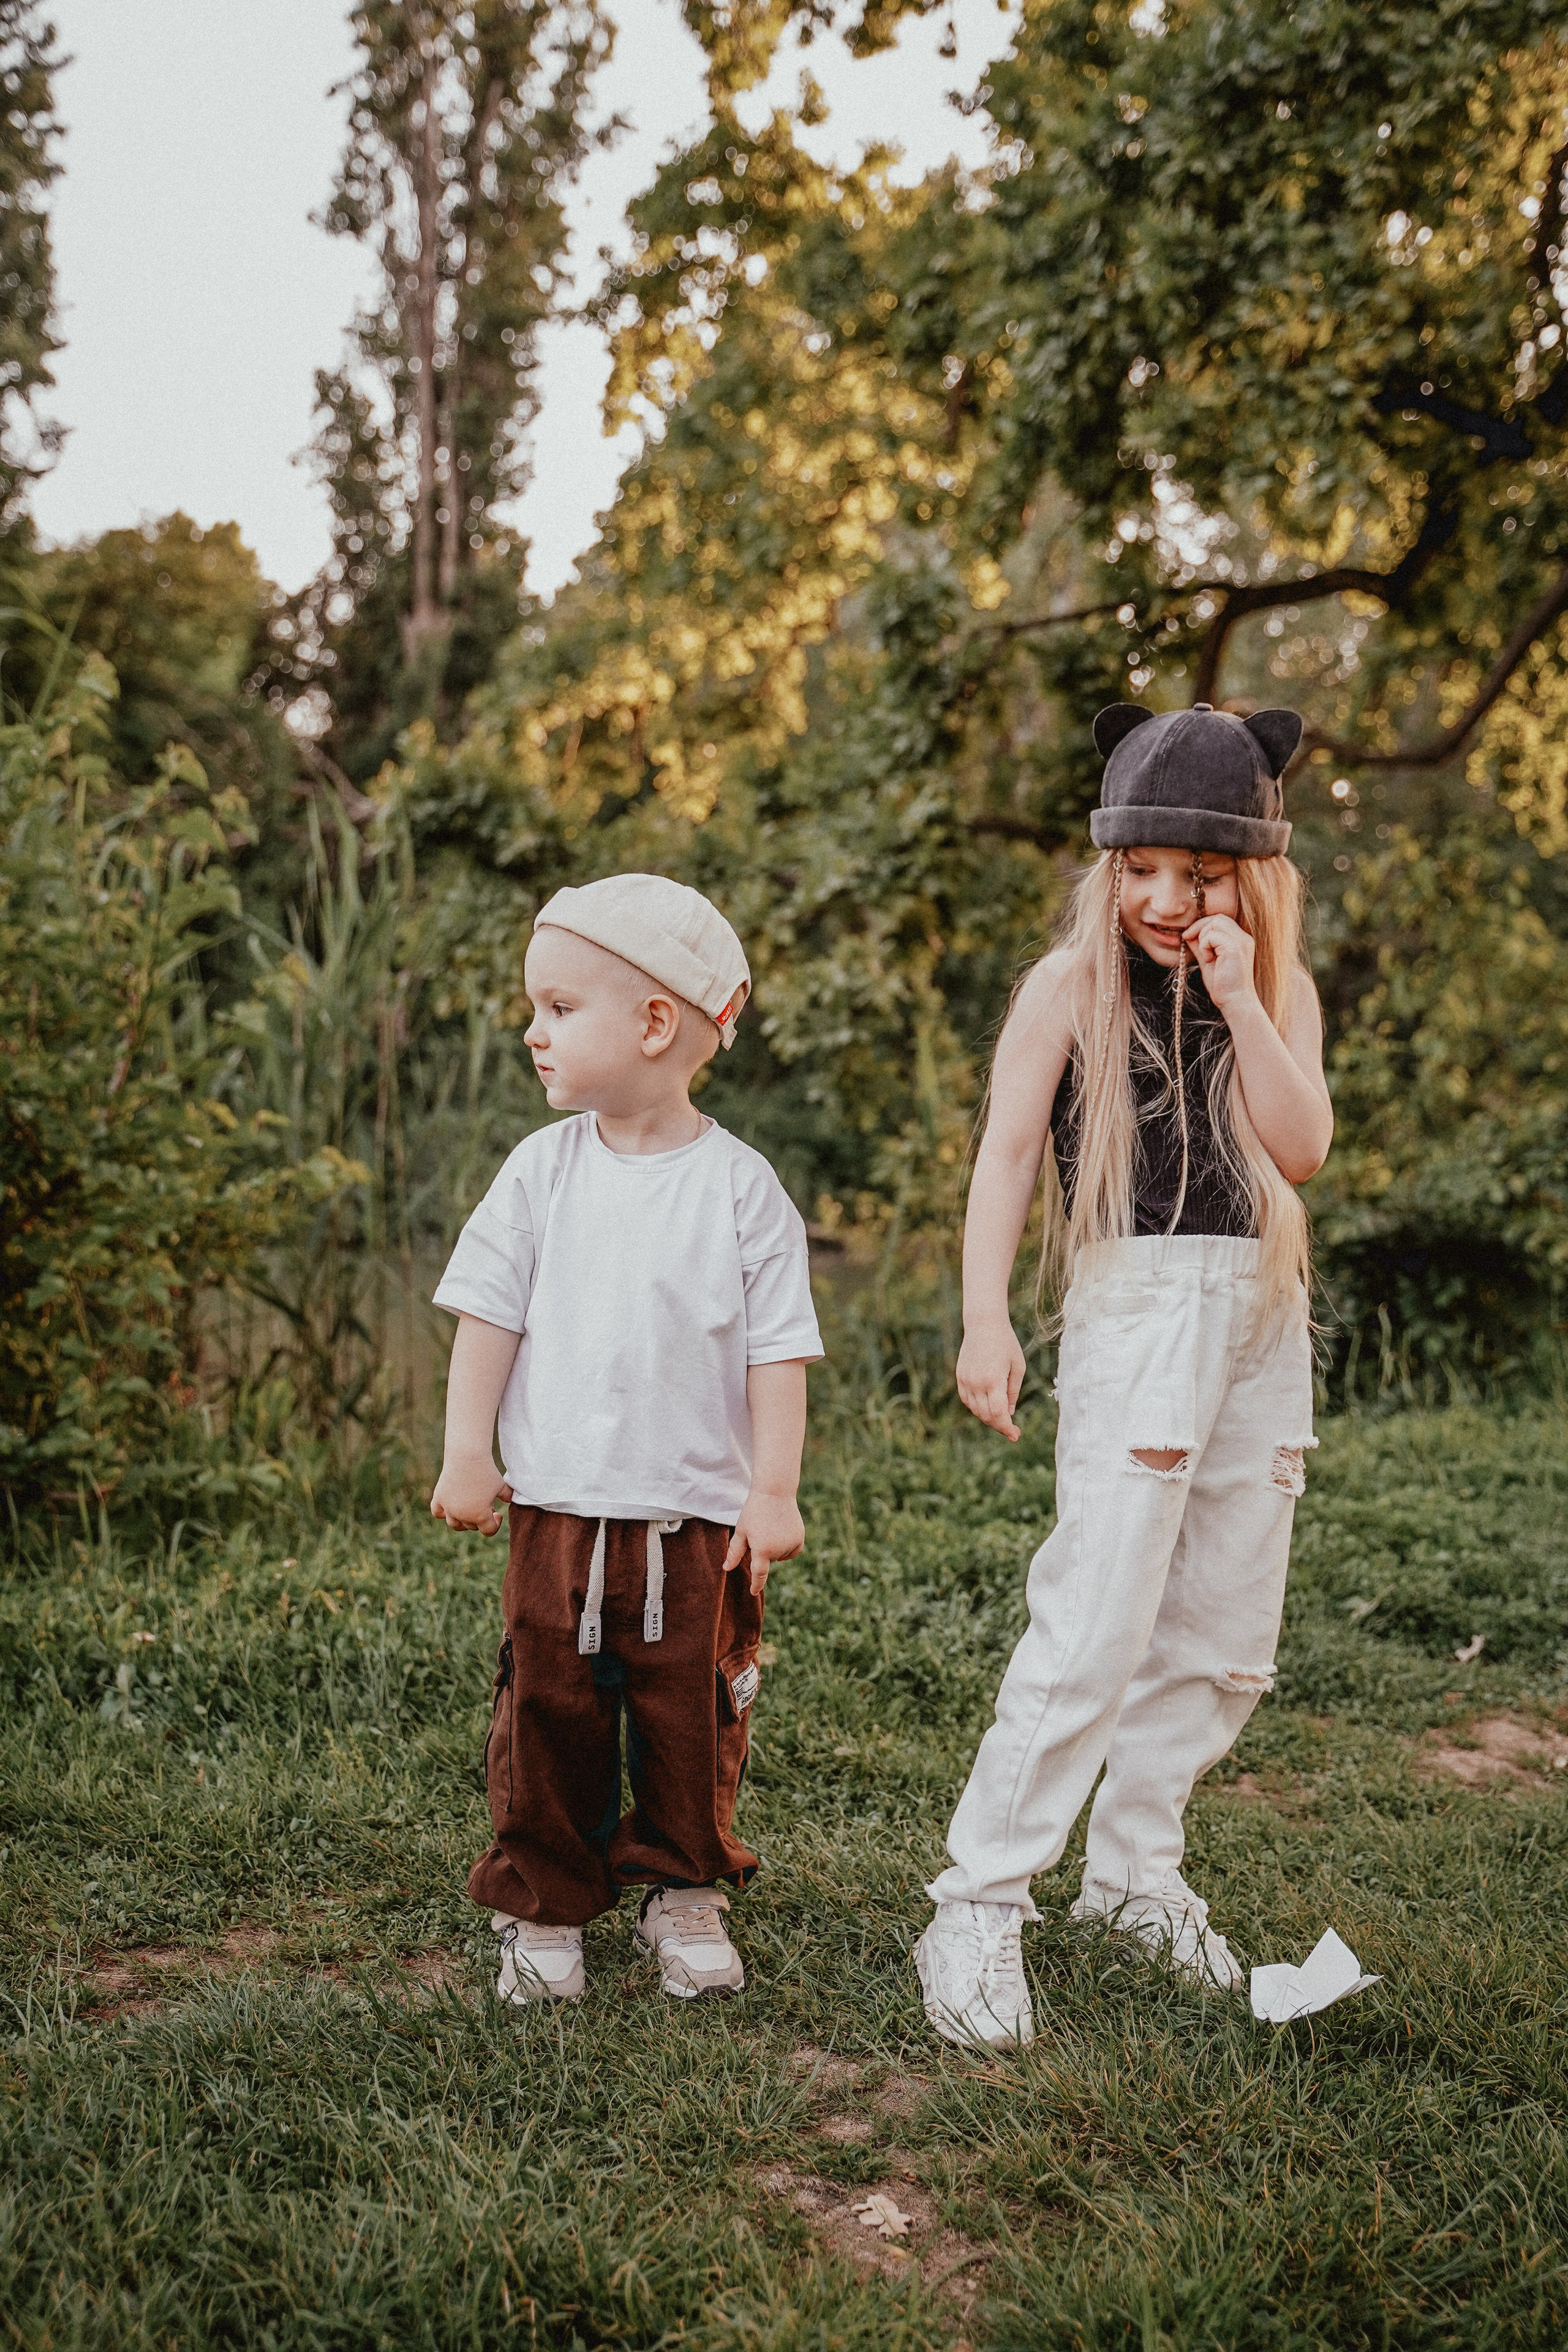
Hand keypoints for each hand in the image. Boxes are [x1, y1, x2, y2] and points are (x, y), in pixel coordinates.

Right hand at [430, 1451, 511, 1534]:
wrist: (467, 1456)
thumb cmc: (486, 1471)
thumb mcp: (502, 1486)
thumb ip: (508, 1496)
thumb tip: (511, 1500)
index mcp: (479, 1516)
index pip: (488, 1531)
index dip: (495, 1523)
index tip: (497, 1512)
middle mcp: (462, 1515)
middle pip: (472, 1526)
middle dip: (480, 1518)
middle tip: (485, 1503)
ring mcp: (448, 1508)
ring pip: (454, 1524)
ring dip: (463, 1520)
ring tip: (470, 1507)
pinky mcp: (439, 1497)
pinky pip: (438, 1512)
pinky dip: (443, 1512)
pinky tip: (451, 1506)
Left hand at [724, 1488, 803, 1596]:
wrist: (775, 1492)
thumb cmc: (754, 1511)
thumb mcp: (741, 1531)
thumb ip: (734, 1553)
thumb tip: (726, 1569)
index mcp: (762, 1551)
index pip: (759, 1575)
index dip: (756, 1585)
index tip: (754, 1592)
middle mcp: (779, 1550)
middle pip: (768, 1560)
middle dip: (762, 1551)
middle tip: (759, 1531)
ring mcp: (791, 1544)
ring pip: (780, 1556)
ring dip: (774, 1549)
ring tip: (770, 1528)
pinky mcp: (800, 1538)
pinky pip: (792, 1550)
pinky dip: (786, 1546)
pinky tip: (781, 1532)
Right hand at [956, 1322, 1024, 1440]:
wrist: (983, 1324)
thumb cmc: (1006, 1343)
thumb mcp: (1018, 1367)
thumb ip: (1013, 1392)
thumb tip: (1009, 1413)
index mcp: (993, 1380)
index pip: (998, 1414)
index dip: (1006, 1428)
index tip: (1015, 1435)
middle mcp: (976, 1383)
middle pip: (986, 1415)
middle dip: (1000, 1425)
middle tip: (1012, 1430)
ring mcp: (966, 1380)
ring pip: (975, 1410)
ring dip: (988, 1418)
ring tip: (1002, 1417)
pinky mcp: (960, 1377)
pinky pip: (967, 1400)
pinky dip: (977, 1407)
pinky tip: (987, 1407)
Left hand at [1183, 913, 1257, 1016]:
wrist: (1234, 1002)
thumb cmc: (1223, 985)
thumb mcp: (1208, 961)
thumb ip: (1201, 946)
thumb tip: (1189, 934)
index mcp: (1240, 940)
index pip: (1221, 920)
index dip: (1202, 925)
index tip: (1187, 936)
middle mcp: (1244, 938)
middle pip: (1218, 917)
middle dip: (1199, 926)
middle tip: (1187, 939)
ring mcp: (1241, 941)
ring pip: (1215, 922)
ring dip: (1203, 937)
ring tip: (1206, 956)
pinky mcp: (1234, 947)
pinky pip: (1212, 935)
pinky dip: (1204, 946)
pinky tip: (1209, 960)